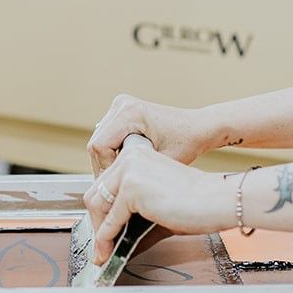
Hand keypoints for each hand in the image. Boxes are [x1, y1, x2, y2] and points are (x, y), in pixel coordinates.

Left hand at [83, 146, 231, 264]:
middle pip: (96, 194)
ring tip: (104, 252)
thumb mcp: (155, 208)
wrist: (218, 201)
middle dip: (96, 222)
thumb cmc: (195, 203)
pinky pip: (110, 220)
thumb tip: (111, 243)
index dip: (101, 211)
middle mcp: (129, 157)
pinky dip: (106, 238)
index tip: (102, 231)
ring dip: (98, 233)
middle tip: (102, 245)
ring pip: (97, 205)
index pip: (105, 184)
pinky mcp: (132, 188)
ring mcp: (129, 171)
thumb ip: (131, 219)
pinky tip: (109, 251)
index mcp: (135, 154)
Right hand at [87, 94, 214, 174]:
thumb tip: (112, 188)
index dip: (106, 168)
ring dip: (106, 160)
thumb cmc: (185, 143)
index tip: (120, 182)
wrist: (198, 127)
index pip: (99, 146)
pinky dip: (111, 152)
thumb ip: (131, 171)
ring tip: (123, 175)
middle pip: (95, 143)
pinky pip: (105, 136)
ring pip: (98, 141)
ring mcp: (120, 106)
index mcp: (130, 112)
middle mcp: (122, 105)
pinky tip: (125, 164)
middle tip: (118, 184)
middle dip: (104, 166)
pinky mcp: (121, 111)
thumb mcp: (158, 162)